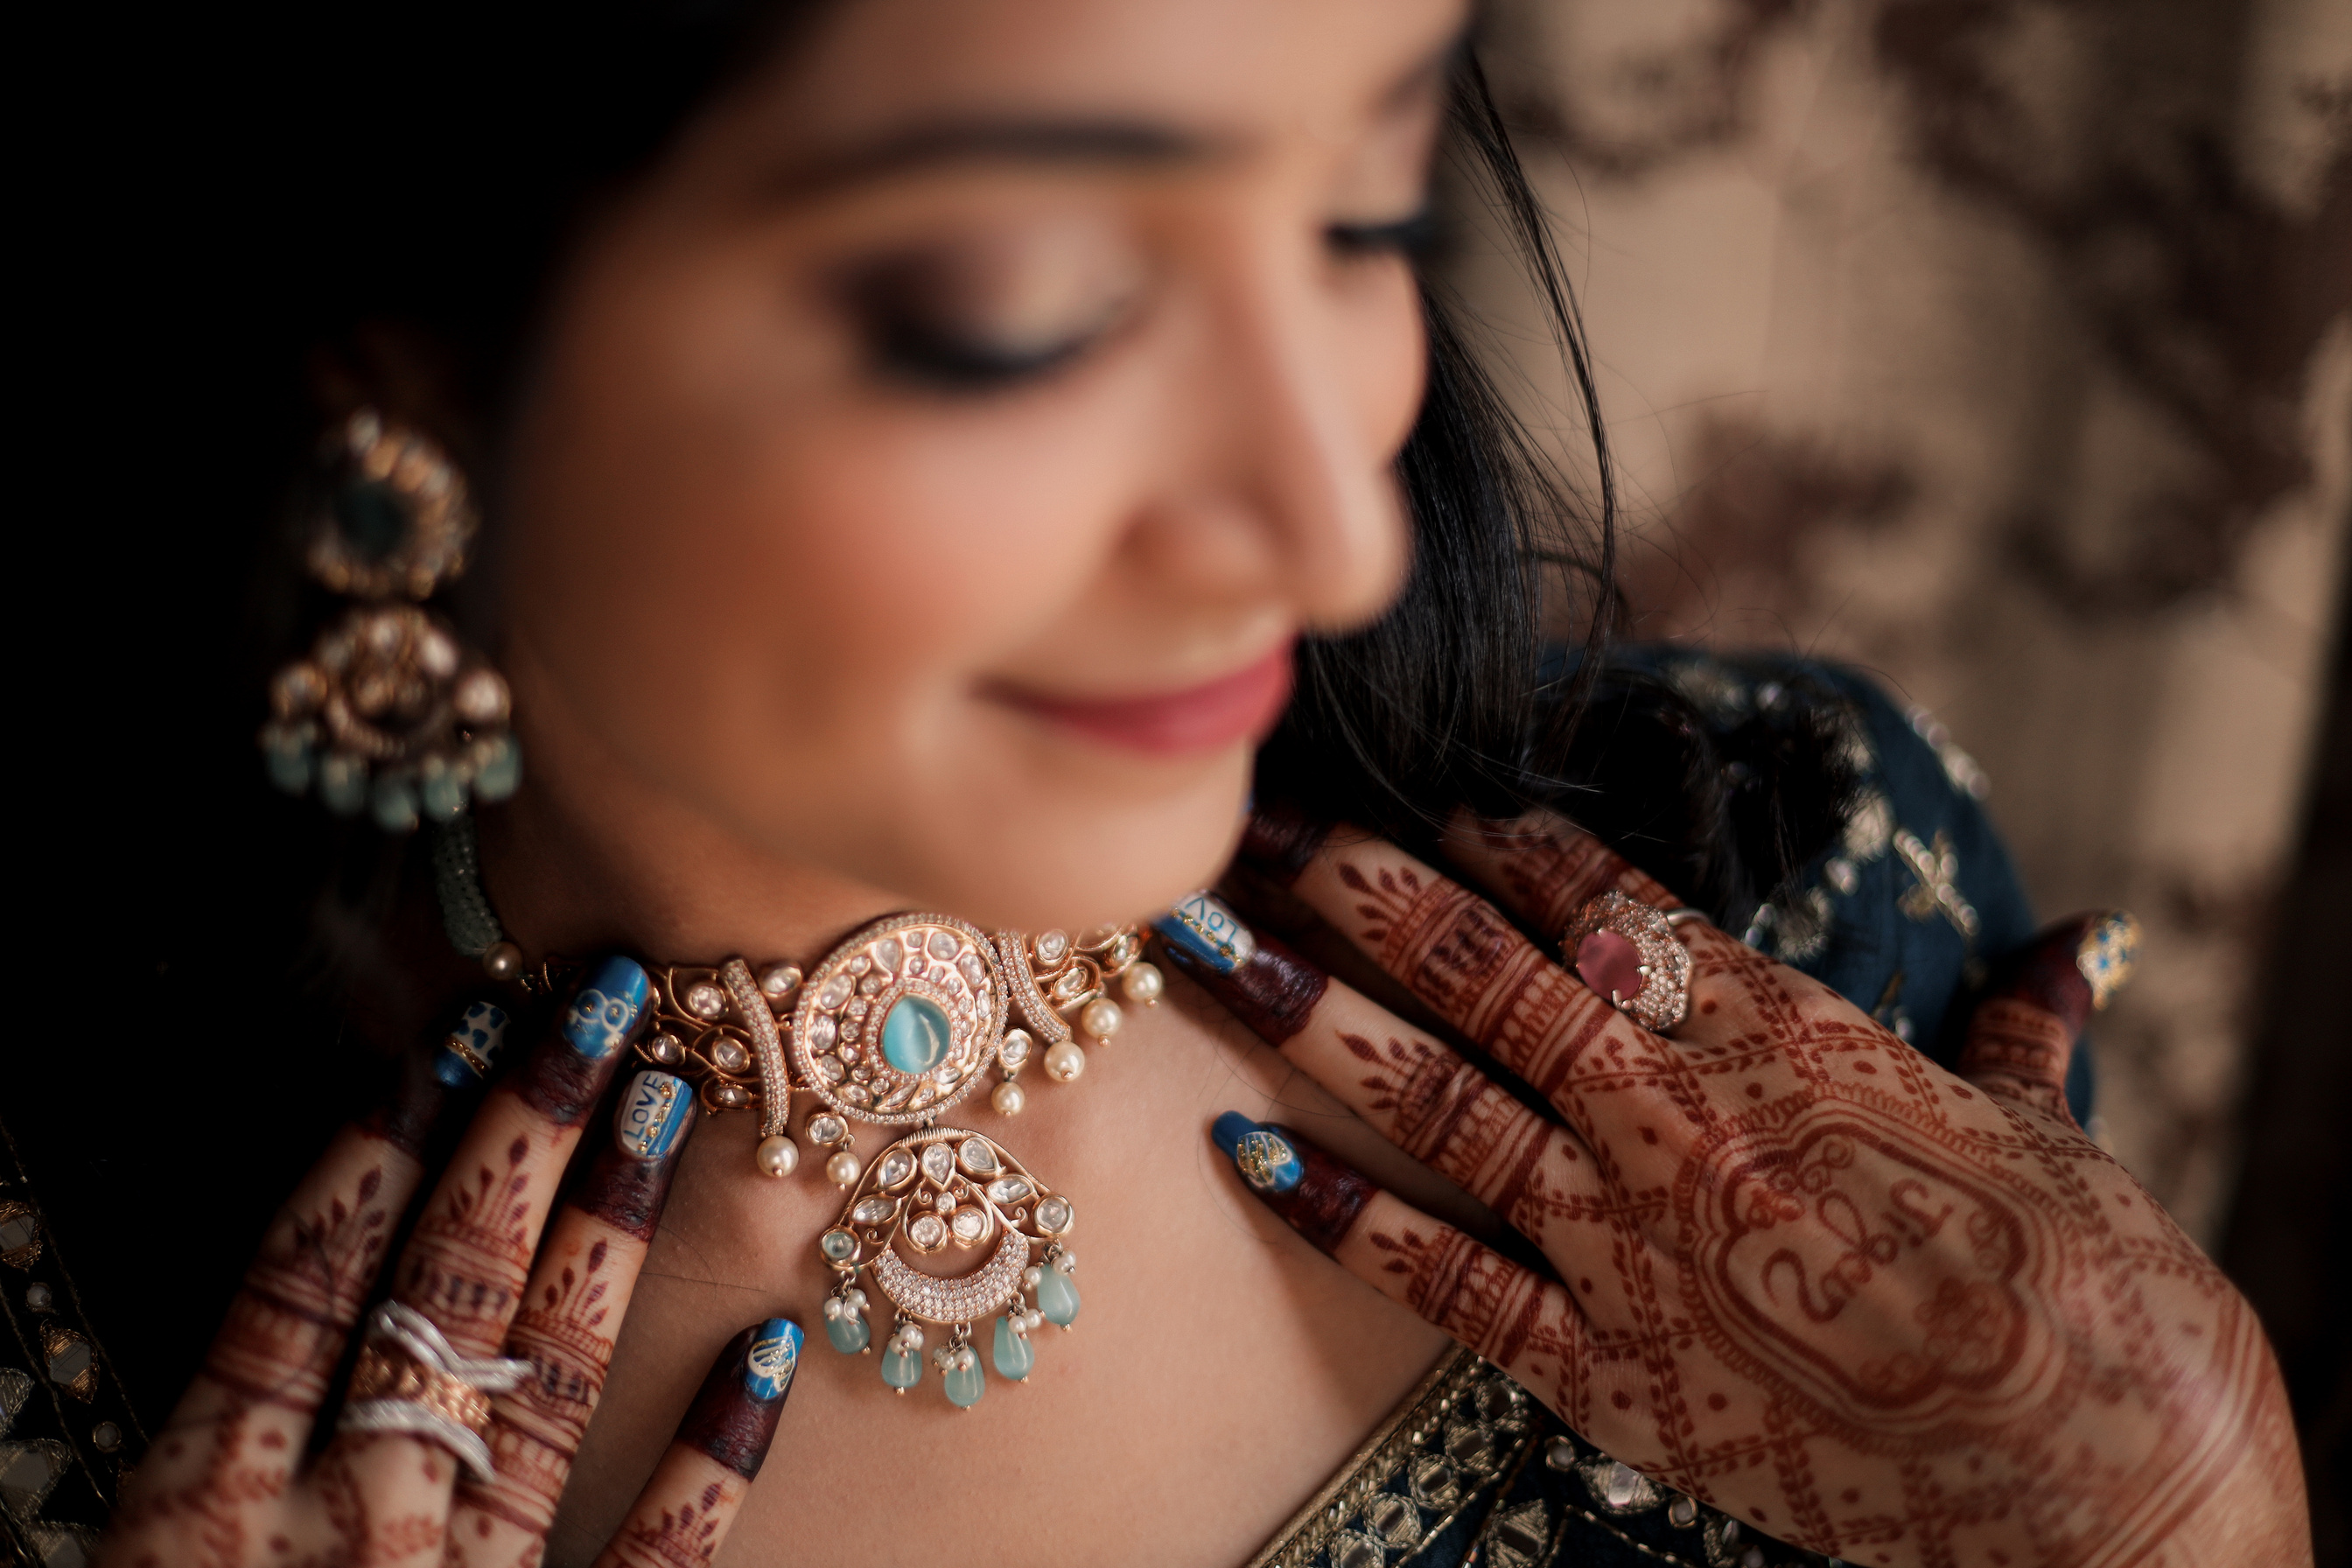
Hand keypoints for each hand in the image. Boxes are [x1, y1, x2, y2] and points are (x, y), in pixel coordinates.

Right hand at [99, 956, 801, 1567]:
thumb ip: (215, 1452)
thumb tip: (304, 1298)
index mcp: (207, 1510)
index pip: (307, 1277)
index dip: (388, 1138)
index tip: (461, 1024)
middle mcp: (346, 1528)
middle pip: (445, 1288)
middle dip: (525, 1132)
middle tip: (603, 1003)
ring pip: (548, 1384)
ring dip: (608, 1235)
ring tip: (666, 1101)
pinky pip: (652, 1558)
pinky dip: (712, 1458)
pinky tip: (766, 1351)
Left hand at [1169, 811, 2308, 1567]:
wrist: (2110, 1486)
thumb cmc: (2099, 1302)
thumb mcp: (2060, 1134)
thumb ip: (2023, 1026)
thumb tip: (2075, 942)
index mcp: (1792, 1038)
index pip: (1609, 903)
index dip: (1498, 835)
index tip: (1417, 789)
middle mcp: (1686, 1120)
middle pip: (1486, 971)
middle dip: (1355, 885)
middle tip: (1251, 820)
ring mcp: (1634, 1248)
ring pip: (1439, 1098)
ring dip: (1307, 1011)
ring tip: (1202, 942)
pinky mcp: (1612, 1375)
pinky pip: (1444, 1282)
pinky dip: (1340, 1215)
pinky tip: (1245, 1154)